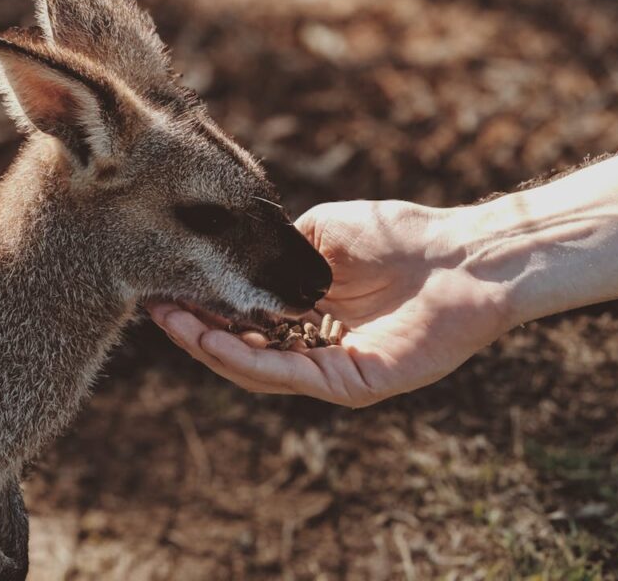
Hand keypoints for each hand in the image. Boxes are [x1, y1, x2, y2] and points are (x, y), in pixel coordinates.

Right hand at [150, 200, 512, 406]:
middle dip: (194, 330)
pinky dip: (247, 360)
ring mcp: (332, 368)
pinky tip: (213, 339)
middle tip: (154, 308)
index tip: (164, 287)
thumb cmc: (401, 235)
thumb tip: (232, 253)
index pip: (244, 318)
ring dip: (209, 346)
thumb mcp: (320, 233)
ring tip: (172, 322)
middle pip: (242, 348)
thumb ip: (278, 249)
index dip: (203, 306)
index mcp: (308, 312)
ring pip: (257, 368)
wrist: (463, 253)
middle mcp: (314, 345)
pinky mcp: (353, 384)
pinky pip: (289, 376)